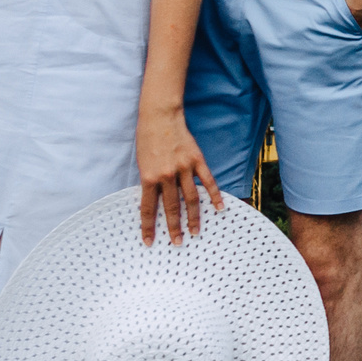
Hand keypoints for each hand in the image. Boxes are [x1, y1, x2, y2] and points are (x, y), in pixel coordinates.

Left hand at [138, 110, 219, 243]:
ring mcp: (183, 168)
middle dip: (173, 228)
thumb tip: (154, 202)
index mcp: (149, 177)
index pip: (148, 208)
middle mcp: (167, 175)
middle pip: (171, 207)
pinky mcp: (196, 160)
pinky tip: (219, 208)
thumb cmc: (147, 139)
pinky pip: (207, 181)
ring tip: (195, 232)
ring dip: (193, 217)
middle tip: (177, 243)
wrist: (160, 116)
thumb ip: (149, 182)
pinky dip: (214, 195)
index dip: (148, 227)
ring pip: (190, 198)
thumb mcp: (142, 163)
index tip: (150, 242)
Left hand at [293, 0, 361, 31]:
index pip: (328, 25)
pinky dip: (360, 21)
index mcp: (346, 17)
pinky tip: (359, 14)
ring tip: (344, 17)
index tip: (314, 25)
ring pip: (354, 27)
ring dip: (349, 23)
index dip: (322, 24)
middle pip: (341, 27)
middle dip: (335, 25)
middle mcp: (358, 25)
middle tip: (328, 21)